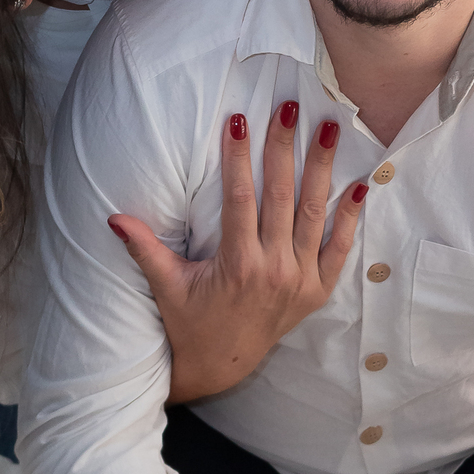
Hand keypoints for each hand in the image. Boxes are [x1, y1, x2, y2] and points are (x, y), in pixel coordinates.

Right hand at [108, 103, 365, 402]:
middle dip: (284, 148)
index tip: (239, 120)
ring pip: (313, 214)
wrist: (222, 365)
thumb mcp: (166, 286)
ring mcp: (300, 280)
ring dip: (322, 169)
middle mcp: (274, 270)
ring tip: (329, 129)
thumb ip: (144, 249)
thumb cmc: (190, 322)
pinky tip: (361, 184)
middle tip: (291, 108)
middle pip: (281, 197)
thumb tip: (112, 217)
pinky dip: (350, 218)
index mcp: (238, 265)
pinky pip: (339, 249)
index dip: (239, 157)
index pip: (241, 199)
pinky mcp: (317, 291)